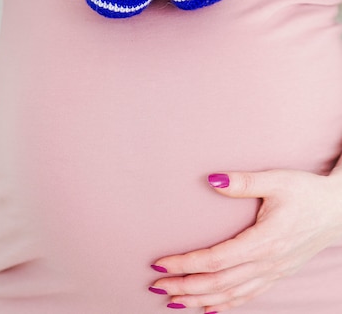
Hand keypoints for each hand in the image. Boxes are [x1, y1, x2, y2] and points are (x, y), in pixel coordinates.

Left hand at [149, 168, 341, 311]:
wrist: (337, 210)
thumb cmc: (306, 192)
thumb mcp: (276, 181)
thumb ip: (243, 182)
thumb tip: (212, 180)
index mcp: (264, 241)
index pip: (217, 259)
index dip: (187, 264)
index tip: (161, 263)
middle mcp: (268, 263)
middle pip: (219, 283)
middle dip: (185, 287)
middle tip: (157, 286)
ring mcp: (274, 272)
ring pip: (232, 295)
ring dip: (200, 299)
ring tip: (173, 301)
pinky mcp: (278, 274)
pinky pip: (248, 296)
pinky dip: (226, 305)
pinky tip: (209, 308)